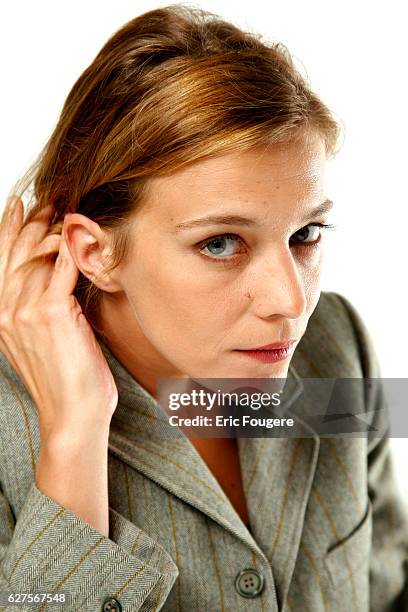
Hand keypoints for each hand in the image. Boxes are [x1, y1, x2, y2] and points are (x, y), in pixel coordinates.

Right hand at [0, 196, 117, 440]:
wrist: (73, 416)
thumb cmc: (66, 382)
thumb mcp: (43, 343)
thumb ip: (40, 311)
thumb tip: (54, 282)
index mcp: (2, 318)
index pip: (1, 263)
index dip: (7, 230)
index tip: (16, 206)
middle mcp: (7, 311)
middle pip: (15, 253)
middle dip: (30, 222)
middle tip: (45, 200)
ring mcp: (25, 311)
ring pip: (35, 255)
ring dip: (51, 229)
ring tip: (62, 211)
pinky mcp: (51, 313)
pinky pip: (60, 269)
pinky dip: (70, 248)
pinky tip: (77, 232)